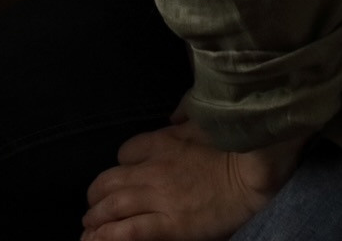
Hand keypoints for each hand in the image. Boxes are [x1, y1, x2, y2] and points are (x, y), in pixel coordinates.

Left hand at [81, 121, 296, 240]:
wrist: (254, 167)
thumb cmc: (236, 142)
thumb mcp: (207, 116)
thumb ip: (186, 112)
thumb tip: (174, 115)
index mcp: (161, 142)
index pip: (125, 152)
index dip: (120, 166)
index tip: (121, 174)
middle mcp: (152, 170)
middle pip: (109, 182)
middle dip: (95, 196)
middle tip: (91, 207)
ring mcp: (159, 198)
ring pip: (112, 207)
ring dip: (94, 220)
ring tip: (87, 229)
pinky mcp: (170, 224)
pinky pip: (129, 232)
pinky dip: (107, 237)